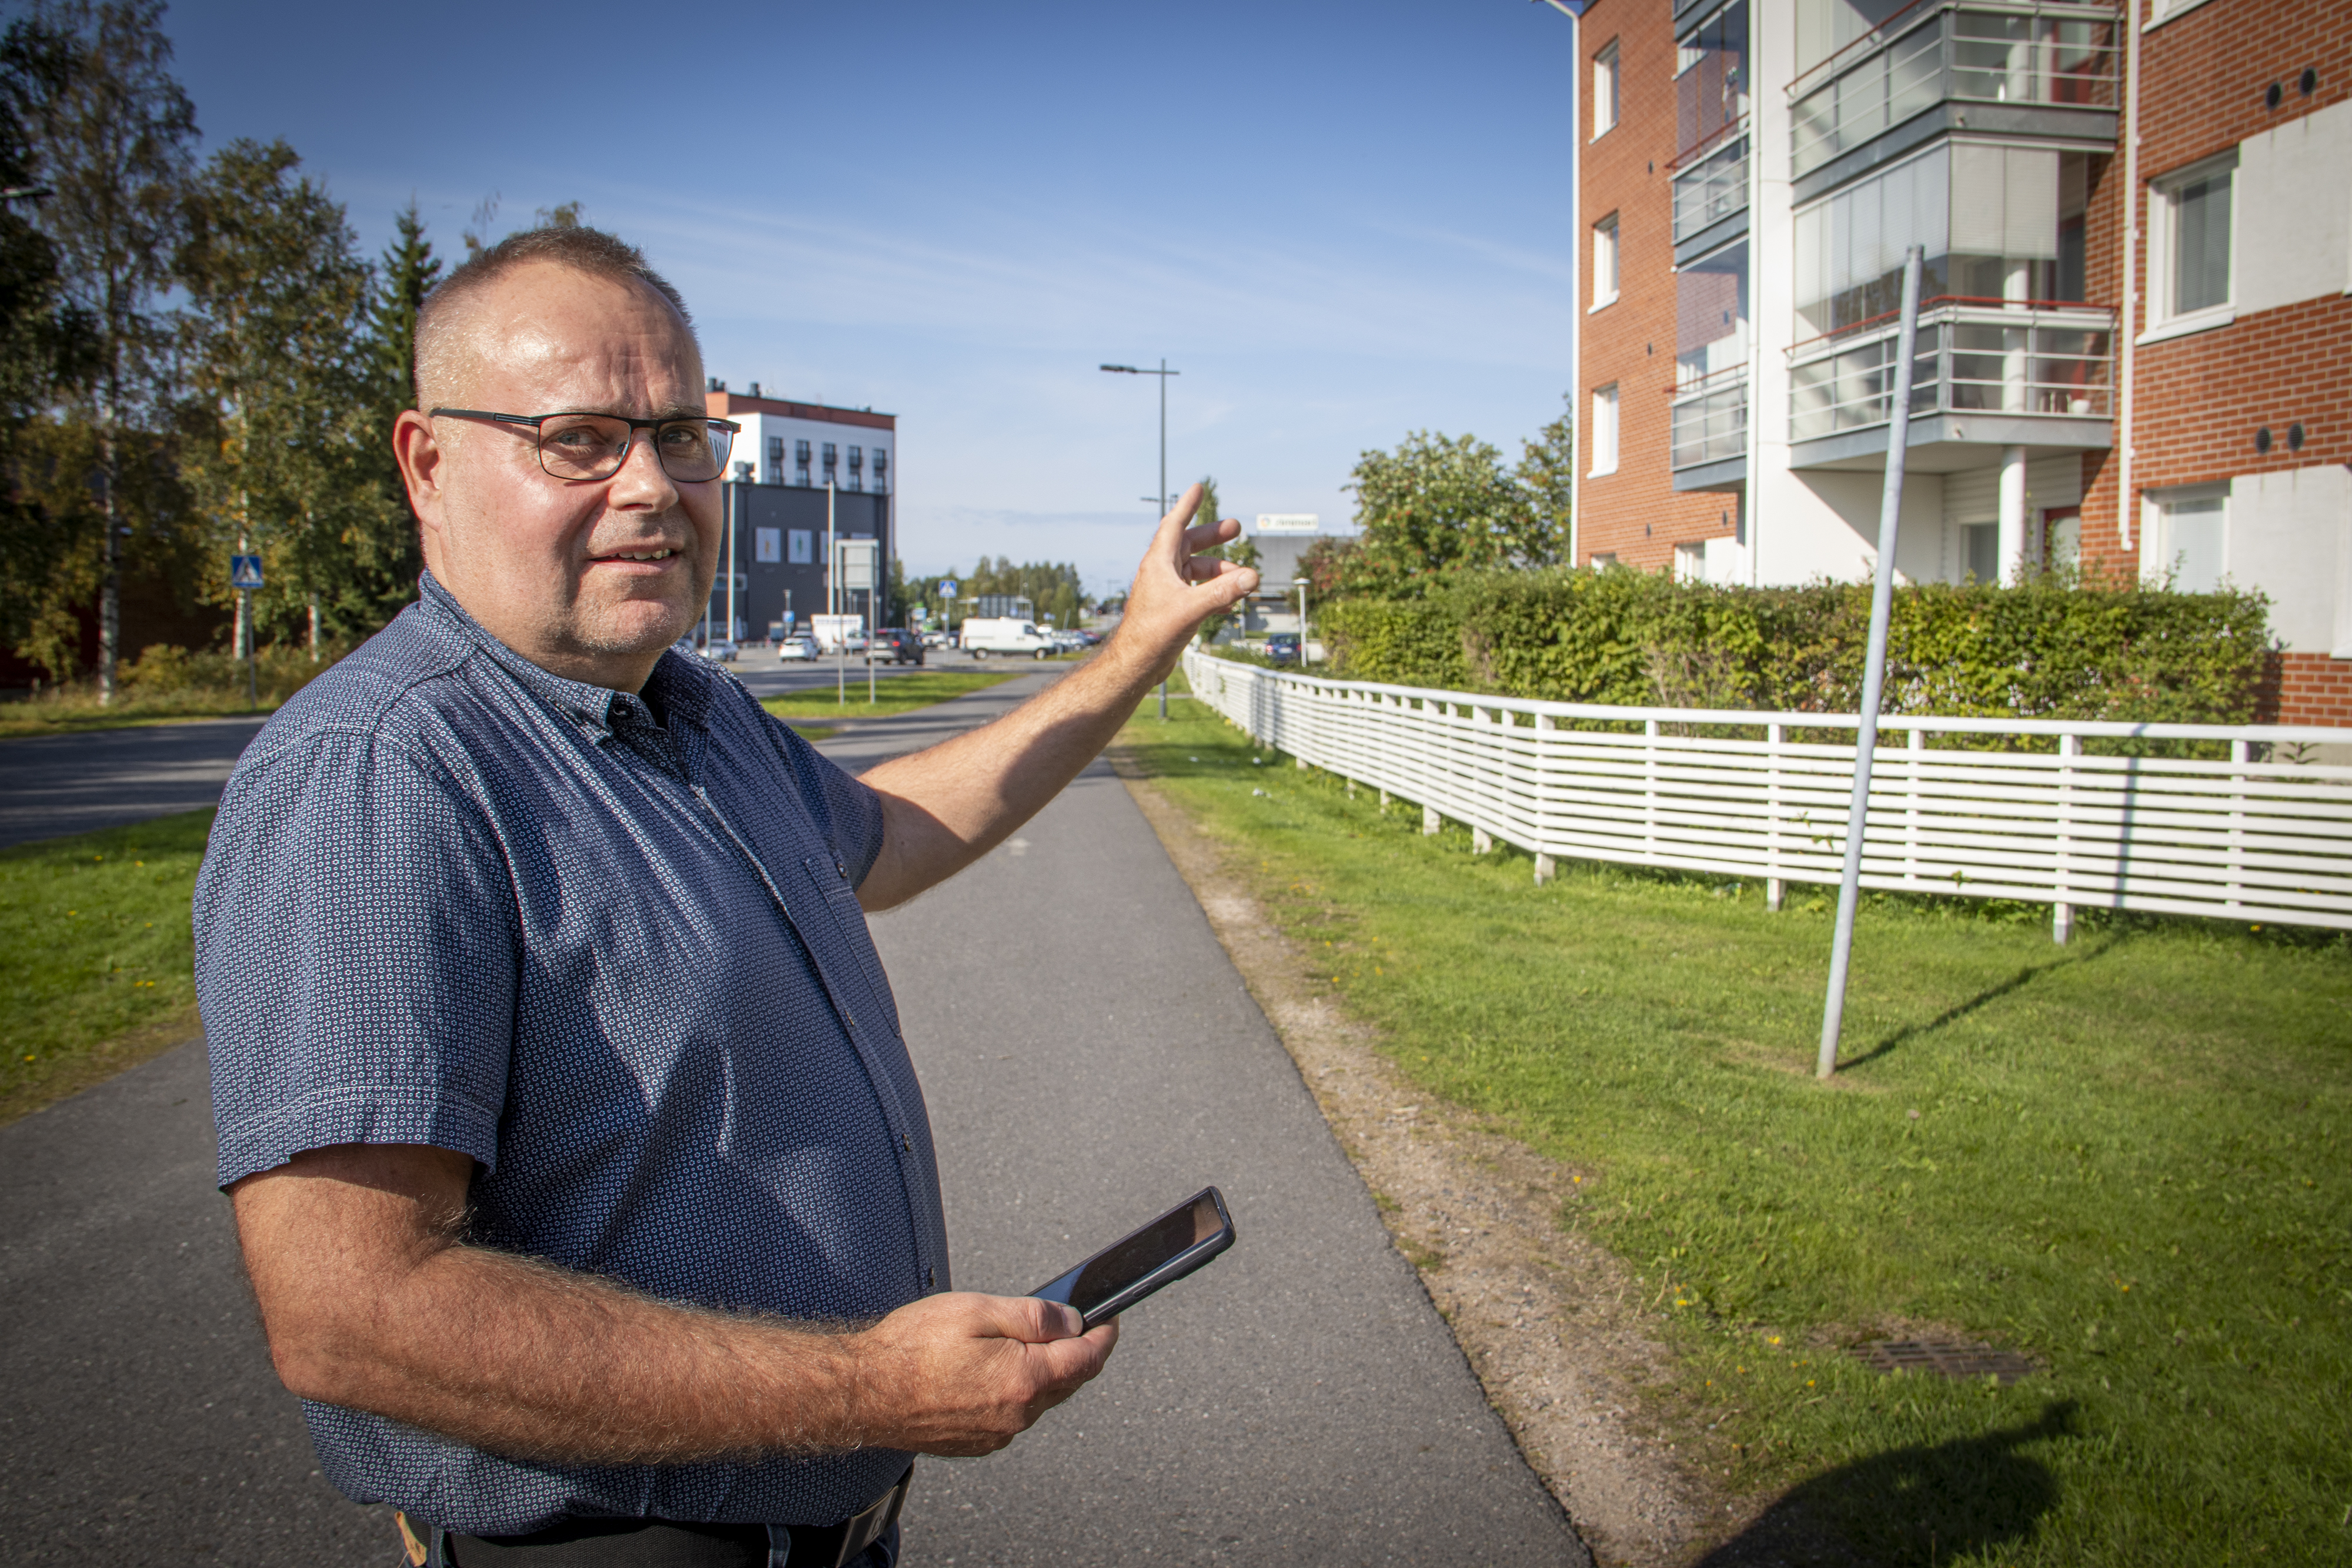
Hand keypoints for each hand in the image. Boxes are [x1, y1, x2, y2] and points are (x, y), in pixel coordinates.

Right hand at [845, 1292, 1118, 1455]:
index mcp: (1023, 1380)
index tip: (1110, 1321)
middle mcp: (1015, 1414)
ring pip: (1039, 1399)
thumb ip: (1033, 1316)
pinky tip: (996, 1370)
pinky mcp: (976, 1441)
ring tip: (1024, 1341)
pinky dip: (1017, 1391)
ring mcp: (996, 1432)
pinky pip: (1012, 1415)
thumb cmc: (910, 1349)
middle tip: (1073, 1325)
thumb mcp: (978, 1310)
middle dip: (1076, 1353)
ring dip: (1044, 1372)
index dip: (1104, 1336)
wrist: (864, 1391)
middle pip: (1067, 1382)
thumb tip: (1071, 1320)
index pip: (1086, 1359)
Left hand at [1108, 484, 1258, 680]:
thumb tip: (1252, 577)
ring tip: (1244, 581)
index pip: (1174, 525)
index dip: (1187, 505)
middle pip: (1189, 544)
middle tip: (1236, 528)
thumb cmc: (1153, 634)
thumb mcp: (1192, 608)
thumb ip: (1223, 592)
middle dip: (1213, 537)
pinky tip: (1231, 603)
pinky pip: (1198, 592)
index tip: (1198, 488)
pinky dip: (1215, 592)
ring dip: (1220, 573)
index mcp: (1159, 563)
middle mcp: (1161, 573)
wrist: (1136, 665)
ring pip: (1197, 571)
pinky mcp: (1173, 609)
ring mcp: (1167, 591)